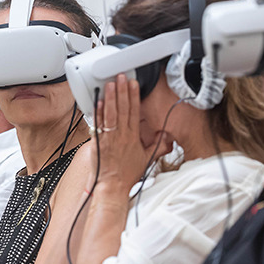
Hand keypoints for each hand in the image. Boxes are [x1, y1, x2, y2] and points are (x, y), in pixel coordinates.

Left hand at [92, 75, 173, 191]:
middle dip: (121, 91)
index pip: (134, 112)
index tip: (133, 84)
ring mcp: (108, 137)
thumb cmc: (128, 174)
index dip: (134, 96)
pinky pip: (98, 124)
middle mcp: (121, 135)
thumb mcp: (146, 159)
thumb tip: (165, 137)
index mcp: (133, 137)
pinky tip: (98, 102)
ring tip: (110, 84)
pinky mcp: (97, 142)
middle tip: (121, 77)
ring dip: (110, 97)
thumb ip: (156, 146)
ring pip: (110, 113)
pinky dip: (98, 112)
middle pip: (122, 109)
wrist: (112, 186)